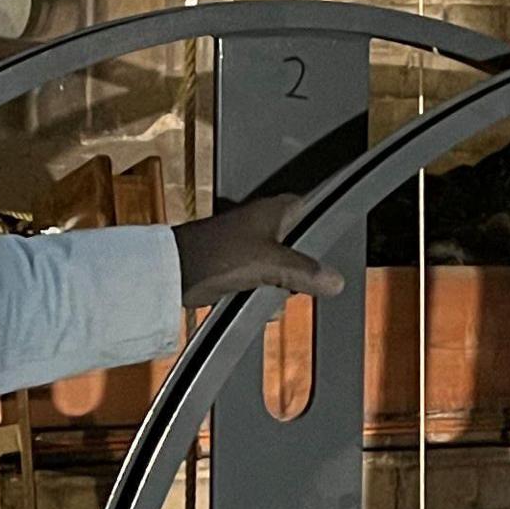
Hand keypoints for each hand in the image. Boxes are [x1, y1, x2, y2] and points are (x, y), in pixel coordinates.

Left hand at [171, 194, 344, 302]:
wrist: (174, 274)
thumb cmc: (217, 256)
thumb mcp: (271, 264)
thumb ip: (304, 272)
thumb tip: (335, 281)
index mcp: (272, 210)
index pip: (309, 207)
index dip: (321, 226)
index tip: (330, 246)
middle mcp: (260, 221)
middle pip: (298, 242)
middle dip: (301, 265)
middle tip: (300, 278)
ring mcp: (246, 243)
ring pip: (280, 264)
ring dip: (280, 282)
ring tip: (273, 291)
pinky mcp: (234, 264)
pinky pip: (261, 278)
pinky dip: (262, 291)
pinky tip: (258, 301)